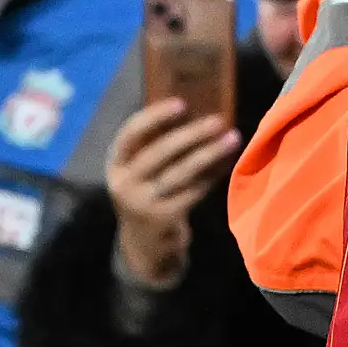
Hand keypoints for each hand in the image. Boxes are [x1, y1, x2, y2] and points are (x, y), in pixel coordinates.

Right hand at [105, 96, 238, 288]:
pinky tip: (226, 164)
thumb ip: (152, 145)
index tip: (181, 103)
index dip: (154, 117)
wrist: (142, 242)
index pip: (130, 134)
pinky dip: (211, 177)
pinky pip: (192, 192)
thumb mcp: (137, 171)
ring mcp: (143, 203)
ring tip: (232, 138)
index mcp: (116, 163)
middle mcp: (125, 183)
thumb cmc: (145, 193)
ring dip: (208, 154)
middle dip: (191, 134)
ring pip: (180, 173)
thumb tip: (193, 109)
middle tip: (217, 120)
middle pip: (159, 152)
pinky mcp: (164, 218)